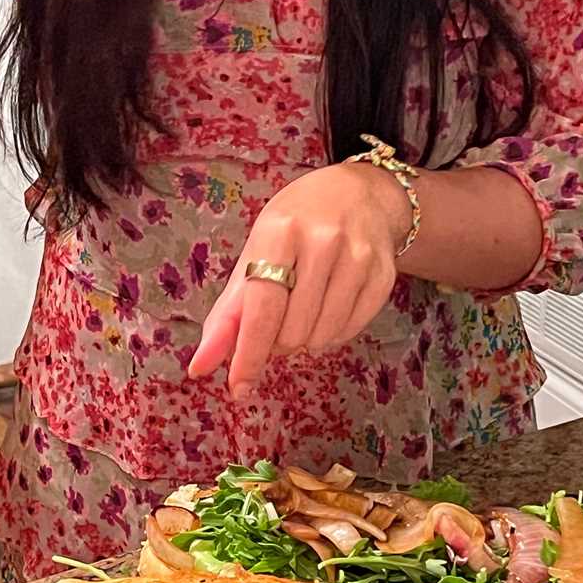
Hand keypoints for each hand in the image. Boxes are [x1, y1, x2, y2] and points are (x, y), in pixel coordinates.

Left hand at [189, 162, 410, 396]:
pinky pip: (349, 332)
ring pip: (322, 338)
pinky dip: (331, 334)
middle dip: (277, 341)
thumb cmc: (294, 228)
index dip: (249, 355)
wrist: (358, 195)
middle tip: (279, 317)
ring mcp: (359, 257)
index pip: (263, 310)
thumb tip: (199, 366)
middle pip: (292, 332)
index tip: (239, 387)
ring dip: (304, 340)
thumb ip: (226, 315)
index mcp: (280, 232)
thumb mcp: (253, 257)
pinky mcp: (384, 274)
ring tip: (303, 310)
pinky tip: (328, 308)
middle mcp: (323, 241)